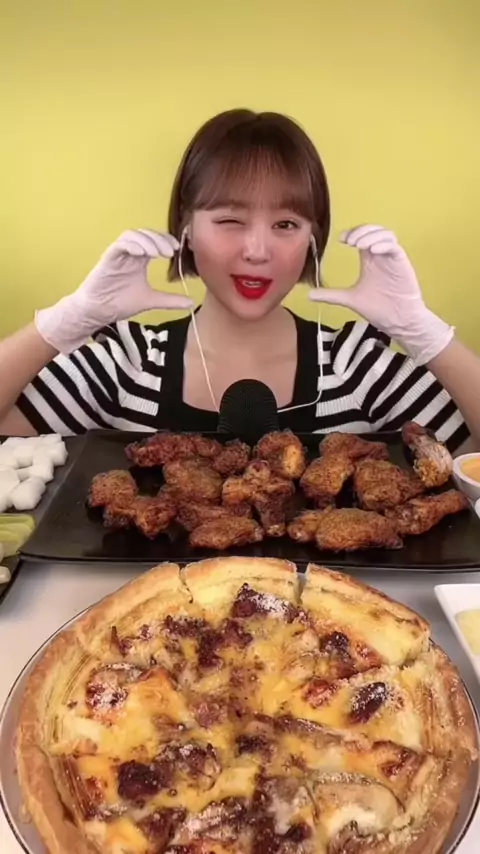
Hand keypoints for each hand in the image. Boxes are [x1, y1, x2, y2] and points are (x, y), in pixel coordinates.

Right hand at [35, 229, 192, 352]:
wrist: (98, 313)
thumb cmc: (119, 303)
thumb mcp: (151, 300)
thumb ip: (170, 300)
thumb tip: (191, 302)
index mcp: (139, 259)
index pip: (154, 240)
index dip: (165, 240)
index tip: (177, 249)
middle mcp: (129, 254)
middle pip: (144, 234)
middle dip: (159, 239)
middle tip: (170, 251)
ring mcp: (117, 255)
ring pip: (131, 235)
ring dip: (146, 240)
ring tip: (157, 253)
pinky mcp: (107, 260)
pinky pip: (118, 245)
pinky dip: (131, 246)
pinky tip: (141, 254)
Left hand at [309, 224, 452, 364]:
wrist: (398, 322)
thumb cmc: (379, 309)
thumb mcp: (350, 299)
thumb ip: (331, 295)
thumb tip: (309, 295)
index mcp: (370, 260)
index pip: (362, 237)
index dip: (352, 233)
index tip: (341, 240)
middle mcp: (381, 256)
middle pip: (374, 231)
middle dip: (361, 231)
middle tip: (350, 241)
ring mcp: (392, 259)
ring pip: (386, 235)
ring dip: (371, 235)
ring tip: (359, 245)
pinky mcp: (402, 264)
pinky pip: (395, 247)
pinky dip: (383, 245)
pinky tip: (372, 251)